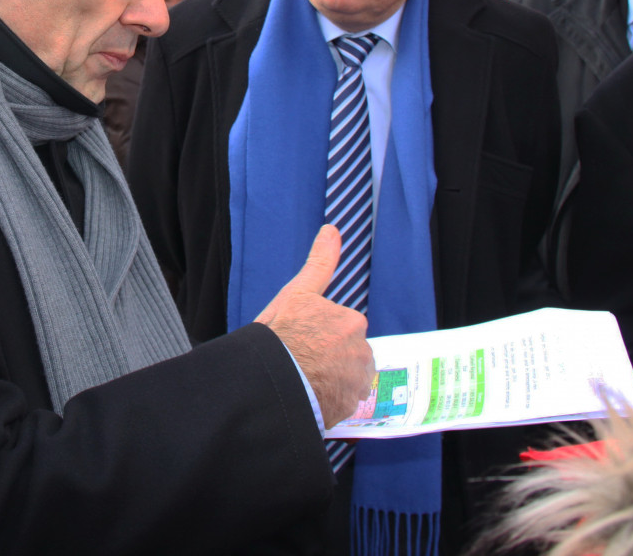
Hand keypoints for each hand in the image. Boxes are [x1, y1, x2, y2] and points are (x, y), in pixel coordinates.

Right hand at [254, 225, 374, 427]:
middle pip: (345, 351)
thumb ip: (319, 263)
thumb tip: (332, 228)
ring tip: (303, 381)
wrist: (272, 381)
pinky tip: (310, 396)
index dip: (321, 335)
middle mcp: (360, 348)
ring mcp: (357, 379)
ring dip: (331, 378)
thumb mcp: (296, 294)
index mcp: (349, 321)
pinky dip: (331, 399)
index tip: (306, 343)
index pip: (340, 329)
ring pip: (347, 376)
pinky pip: (344, 399)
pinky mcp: (352, 404)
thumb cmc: (280, 336)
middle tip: (300, 360)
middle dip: (328, 356)